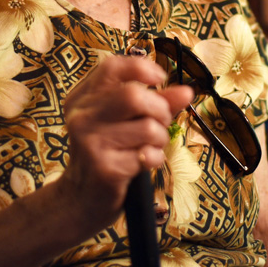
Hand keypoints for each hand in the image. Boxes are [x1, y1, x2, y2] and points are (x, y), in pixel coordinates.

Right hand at [60, 54, 192, 229]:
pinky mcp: (103, 168)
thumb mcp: (125, 121)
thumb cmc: (108, 152)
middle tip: (161, 120)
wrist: (81, 199)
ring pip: (147, 127)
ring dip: (160, 138)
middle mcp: (81, 117)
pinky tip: (143, 162)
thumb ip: (155, 102)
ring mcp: (90, 143)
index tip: (159, 78)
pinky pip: (147, 155)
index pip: (111, 67)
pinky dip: (155, 158)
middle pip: (133, 96)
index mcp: (83, 98)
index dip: (141, 67)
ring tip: (150, 146)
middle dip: (159, 108)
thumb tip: (186, 90)